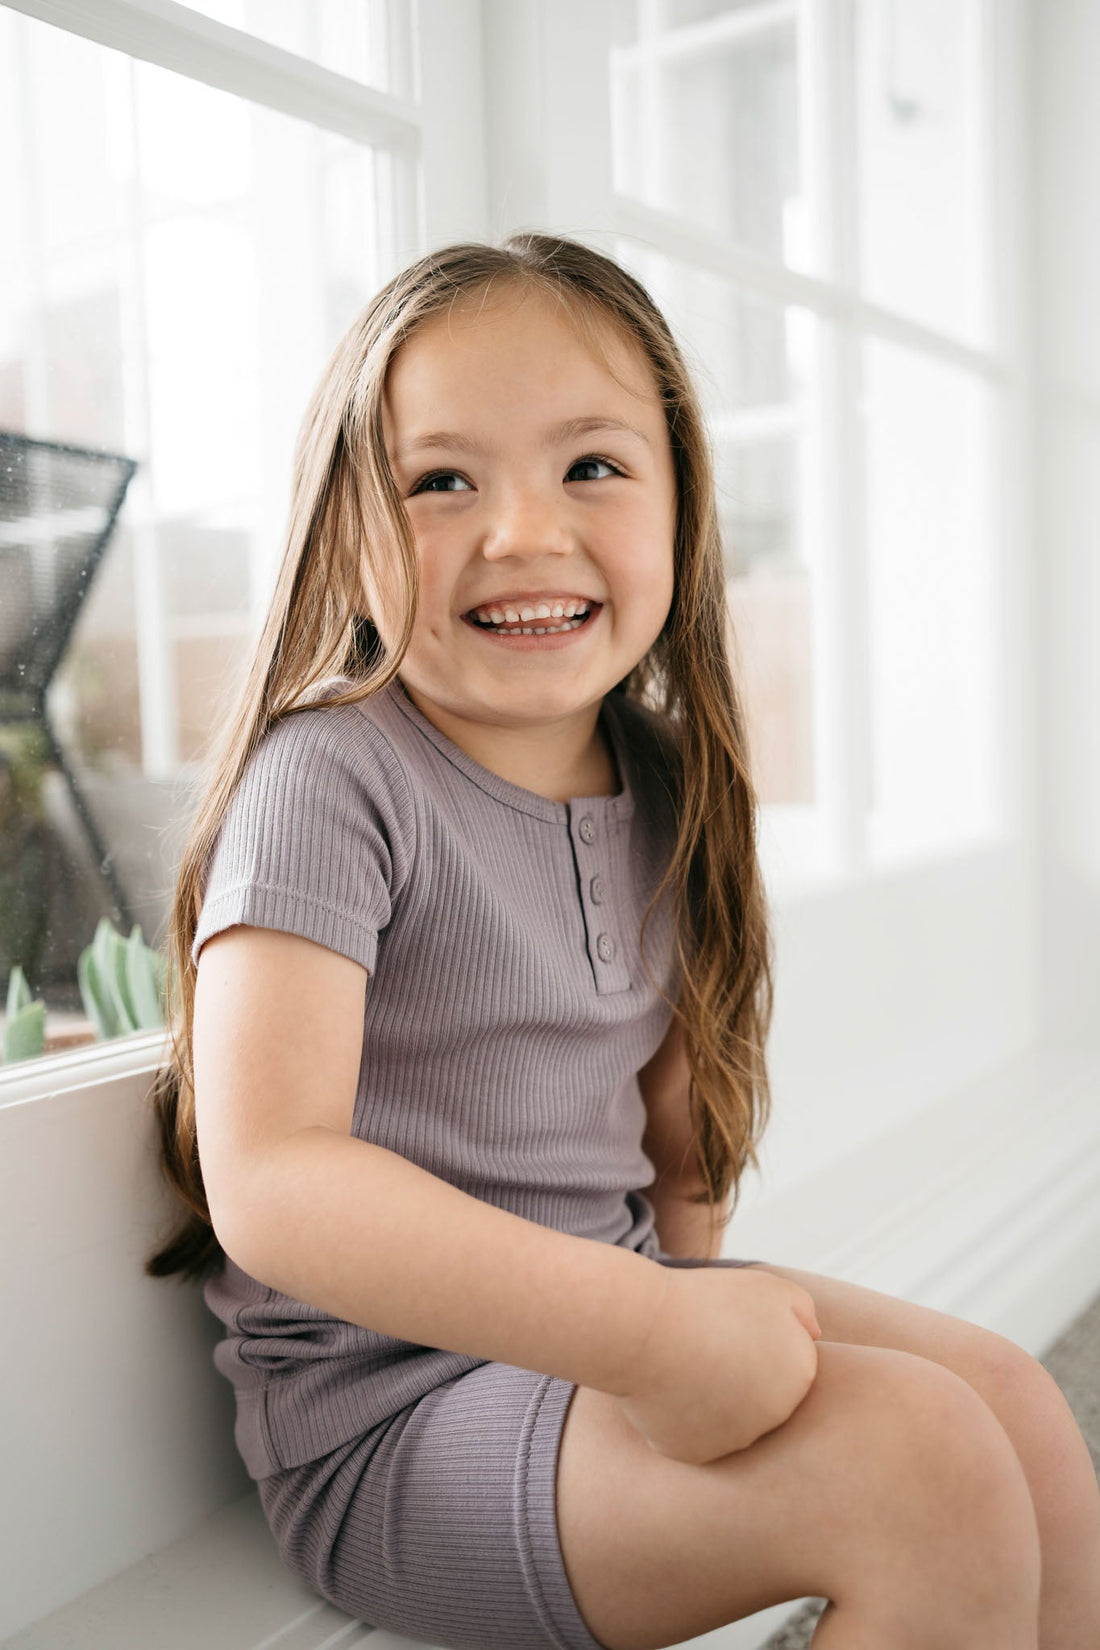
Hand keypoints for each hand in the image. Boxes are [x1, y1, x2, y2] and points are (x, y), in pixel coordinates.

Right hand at [615, 1264, 821, 1464]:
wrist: (643, 1329)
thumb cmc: (706, 1300)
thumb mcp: (769, 1287)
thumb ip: (803, 1311)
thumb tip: (814, 1337)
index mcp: (801, 1374)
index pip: (789, 1365)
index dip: (757, 1341)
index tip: (730, 1325)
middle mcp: (777, 1417)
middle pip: (762, 1397)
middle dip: (740, 1374)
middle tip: (707, 1343)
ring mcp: (737, 1441)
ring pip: (730, 1420)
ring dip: (714, 1398)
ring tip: (685, 1360)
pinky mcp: (699, 1455)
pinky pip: (696, 1436)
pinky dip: (683, 1416)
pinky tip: (667, 1386)